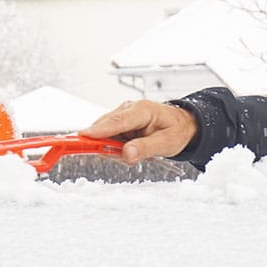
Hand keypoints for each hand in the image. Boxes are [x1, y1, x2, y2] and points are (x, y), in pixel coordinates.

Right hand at [80, 100, 197, 164]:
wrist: (183, 125)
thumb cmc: (177, 131)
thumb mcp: (167, 143)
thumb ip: (145, 149)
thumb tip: (126, 154)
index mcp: (142, 110)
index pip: (117, 121)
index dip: (98, 130)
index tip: (82, 136)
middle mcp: (130, 109)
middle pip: (105, 126)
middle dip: (107, 145)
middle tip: (121, 157)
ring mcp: (123, 115)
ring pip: (105, 133)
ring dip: (113, 148)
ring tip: (135, 152)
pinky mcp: (120, 122)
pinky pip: (109, 137)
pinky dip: (115, 146)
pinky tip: (130, 149)